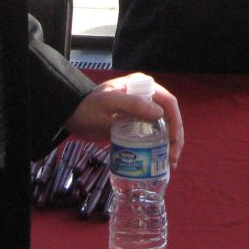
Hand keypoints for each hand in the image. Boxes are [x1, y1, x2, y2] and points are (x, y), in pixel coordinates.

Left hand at [63, 75, 184, 167]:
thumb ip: (132, 104)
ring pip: (164, 127)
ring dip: (170, 144)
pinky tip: (159, 160)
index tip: (172, 141)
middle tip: (172, 158)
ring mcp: (142, 111)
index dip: (175, 121)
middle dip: (175, 137)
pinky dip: (159, 147)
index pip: (168, 101)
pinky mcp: (137, 125)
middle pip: (170, 116)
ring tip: (170, 162)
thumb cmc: (88, 108)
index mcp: (142, 86)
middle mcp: (147, 96)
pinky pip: (153, 134)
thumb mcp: (109, 103)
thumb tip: (160, 113)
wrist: (73, 116)